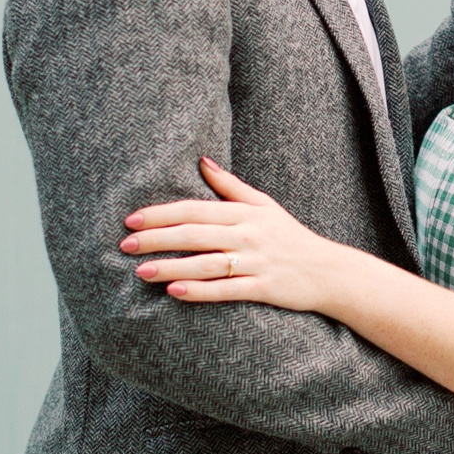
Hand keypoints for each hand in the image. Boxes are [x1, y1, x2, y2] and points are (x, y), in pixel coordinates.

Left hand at [123, 158, 351, 309]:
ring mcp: (256, 262)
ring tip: (140, 272)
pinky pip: (226, 289)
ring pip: (206, 263)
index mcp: (244, 212)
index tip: (132, 219)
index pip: (194, 209)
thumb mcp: (264, 205)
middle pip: (194, 234)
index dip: (161, 214)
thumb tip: (202, 161)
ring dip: (171, 267)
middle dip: (157, 239)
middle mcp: (248, 234)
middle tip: (125, 245)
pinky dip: (200, 291)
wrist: (328, 271)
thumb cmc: (291, 237)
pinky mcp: (263, 288)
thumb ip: (230, 186)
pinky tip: (174, 292)